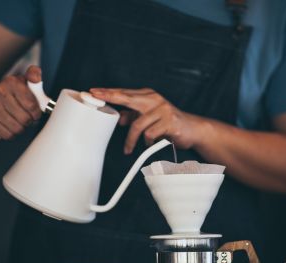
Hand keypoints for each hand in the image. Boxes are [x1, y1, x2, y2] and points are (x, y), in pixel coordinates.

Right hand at [0, 65, 41, 139]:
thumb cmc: (10, 94)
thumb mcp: (22, 81)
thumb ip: (34, 75)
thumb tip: (35, 78)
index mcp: (11, 82)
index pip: (31, 105)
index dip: (37, 112)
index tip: (35, 112)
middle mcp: (0, 92)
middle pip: (26, 119)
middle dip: (29, 121)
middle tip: (27, 117)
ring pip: (18, 128)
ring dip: (21, 128)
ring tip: (18, 121)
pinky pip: (8, 135)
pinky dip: (11, 133)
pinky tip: (8, 125)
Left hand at [89, 88, 206, 153]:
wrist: (192, 129)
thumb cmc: (168, 123)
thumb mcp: (149, 117)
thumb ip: (134, 116)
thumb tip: (119, 118)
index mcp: (148, 96)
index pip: (124, 93)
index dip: (108, 92)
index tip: (94, 92)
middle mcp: (155, 99)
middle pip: (128, 98)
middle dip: (111, 98)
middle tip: (97, 100)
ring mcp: (163, 110)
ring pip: (138, 124)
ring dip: (131, 139)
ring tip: (128, 148)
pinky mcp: (169, 122)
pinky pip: (150, 134)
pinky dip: (147, 142)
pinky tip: (150, 143)